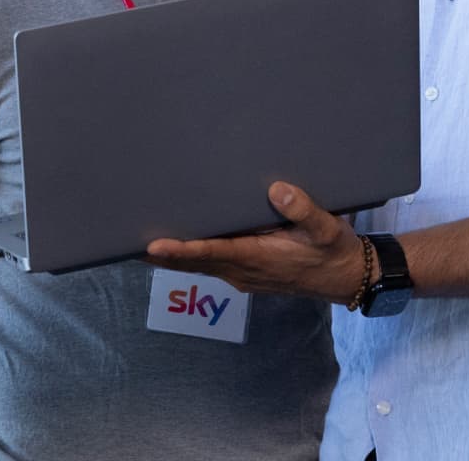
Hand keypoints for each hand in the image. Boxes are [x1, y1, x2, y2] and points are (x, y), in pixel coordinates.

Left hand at [146, 181, 372, 303]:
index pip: (211, 253)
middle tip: (123, 241)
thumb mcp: (328, 229)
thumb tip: (277, 190)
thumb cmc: (335, 252)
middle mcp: (242, 270)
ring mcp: (241, 273)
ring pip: (196, 265)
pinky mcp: (244, 271)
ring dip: (168, 256)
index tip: (153, 245)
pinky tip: (172, 245)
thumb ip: (304, 211)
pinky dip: (186, 255)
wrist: (345, 278)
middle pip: (191, 262)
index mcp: (258, 258)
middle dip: (159, 254)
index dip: (181, 250)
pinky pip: (208, 264)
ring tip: (135, 241)